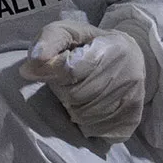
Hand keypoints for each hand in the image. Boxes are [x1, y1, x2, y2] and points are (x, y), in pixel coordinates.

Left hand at [19, 21, 146, 142]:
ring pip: (84, 117)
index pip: (70, 69)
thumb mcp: (68, 31)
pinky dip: (88, 123)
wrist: (130, 58)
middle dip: (63, 91)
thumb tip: (31, 66)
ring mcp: (131, 99)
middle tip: (70, 81)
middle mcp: (127, 74)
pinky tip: (91, 108)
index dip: (52, 71)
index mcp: (111, 48)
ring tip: (81, 93)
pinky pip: (98, 131)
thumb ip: (49, 41)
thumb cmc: (90, 44)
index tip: (46, 67)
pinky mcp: (132, 118)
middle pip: (75, 96)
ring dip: (73, 109)